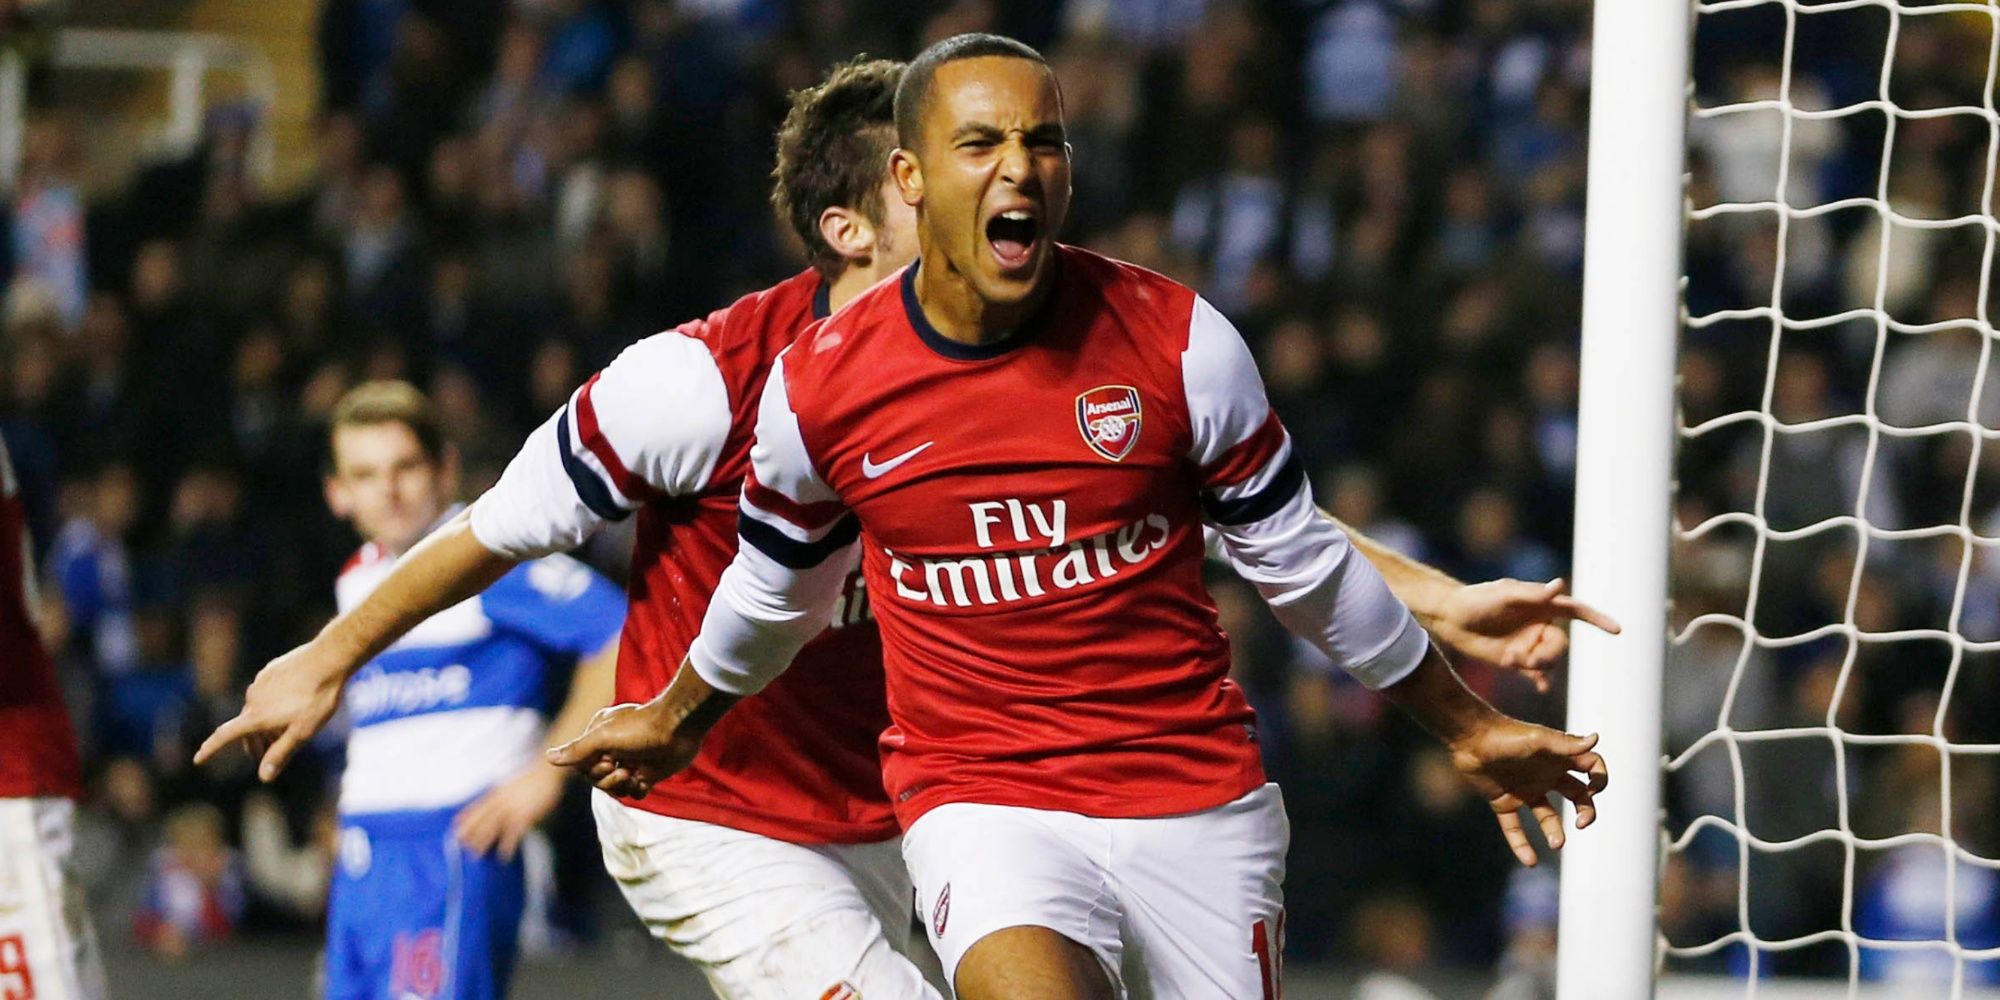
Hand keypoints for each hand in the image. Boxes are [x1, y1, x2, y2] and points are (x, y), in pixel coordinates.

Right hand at [193, 639, 349, 780]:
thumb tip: (263, 777)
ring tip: (283, 732)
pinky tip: (290, 705)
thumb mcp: (303, 732)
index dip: (210, 749)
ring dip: (264, 723)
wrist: (329, 659)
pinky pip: (266, 693)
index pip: (225, 735)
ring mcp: (261, 682)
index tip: (198, 759)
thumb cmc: (318, 698)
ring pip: (257, 709)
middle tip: (264, 755)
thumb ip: (281, 754)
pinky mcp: (270, 671)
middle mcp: (252, 698)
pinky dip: (272, 705)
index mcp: (256, 716)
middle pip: (245, 726)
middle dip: (253, 742)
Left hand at [454, 764, 565, 860]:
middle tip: (461, 847)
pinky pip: (513, 833)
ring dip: (483, 841)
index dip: (466, 817)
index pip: (478, 807)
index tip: (454, 825)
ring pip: (493, 828)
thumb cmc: (533, 778)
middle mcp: (501, 801)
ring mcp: (512, 809)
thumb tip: (496, 798)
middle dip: (471, 834)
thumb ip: (503, 793)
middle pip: (482, 820)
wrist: (546, 773)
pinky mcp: (524, 816)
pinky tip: (503, 855)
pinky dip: (508, 845)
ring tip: (476, 855)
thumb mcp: (512, 784)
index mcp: (497, 793)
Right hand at [545, 700, 703, 799]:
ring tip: (636, 776)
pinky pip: (633, 792)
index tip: (608, 762)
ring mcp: (630, 761)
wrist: (680, 729)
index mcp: (598, 736)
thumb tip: (549, 757)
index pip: (582, 765)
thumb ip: (578, 750)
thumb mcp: (605, 737)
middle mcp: (612, 749)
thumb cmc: (641, 728)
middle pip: (597, 780)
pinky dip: (637, 791)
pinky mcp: (648, 773)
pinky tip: (645, 782)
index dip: (593, 771)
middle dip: (609, 781)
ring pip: (615, 788)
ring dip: (623, 787)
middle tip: (624, 770)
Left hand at [1430, 578, 1621, 692]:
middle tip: (1525, 660)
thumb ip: (1532, 594)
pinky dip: (1541, 681)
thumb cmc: (1477, 599)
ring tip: (1512, 661)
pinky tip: (1541, 688)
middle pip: (1561, 646)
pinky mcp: (1517, 659)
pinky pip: (1537, 673)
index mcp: (1542, 605)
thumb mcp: (1504, 595)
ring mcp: (1529, 643)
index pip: (1576, 611)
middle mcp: (1540, 625)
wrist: (1451, 617)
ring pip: (1550, 661)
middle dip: (1548, 655)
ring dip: (1536, 666)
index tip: (1618, 630)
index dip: (1598, 619)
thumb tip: (1560, 585)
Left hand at [1447, 721, 1607, 866]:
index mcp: (1558, 758)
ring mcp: (1525, 790)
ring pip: (1547, 816)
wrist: (1468, 737)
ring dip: (1555, 831)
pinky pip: (1514, 827)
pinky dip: (1521, 844)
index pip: (1591, 768)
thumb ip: (1565, 744)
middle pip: (1577, 795)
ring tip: (1556, 844)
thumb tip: (1596, 739)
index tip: (1594, 791)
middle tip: (1582, 823)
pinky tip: (1530, 861)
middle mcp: (1545, 775)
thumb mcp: (1537, 740)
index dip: (1600, 780)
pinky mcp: (1504, 801)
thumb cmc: (1504, 734)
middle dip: (1586, 810)